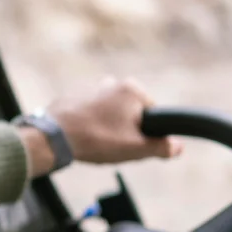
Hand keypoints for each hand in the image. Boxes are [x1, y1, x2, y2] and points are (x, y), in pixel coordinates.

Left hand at [48, 78, 184, 164]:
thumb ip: (161, 147)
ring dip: (107, 129)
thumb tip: (177, 146)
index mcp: (132, 89)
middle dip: (126, 132)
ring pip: (110, 115)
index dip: (146, 135)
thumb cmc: (96, 139)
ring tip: (96, 144)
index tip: (133, 145)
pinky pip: (90, 115)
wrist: (54, 137)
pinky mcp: (74, 98)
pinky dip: (90, 126)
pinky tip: (83, 139)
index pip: (152, 115)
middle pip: (130, 114)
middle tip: (113, 147)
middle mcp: (113, 82)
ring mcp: (92, 88)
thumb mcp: (135, 148)